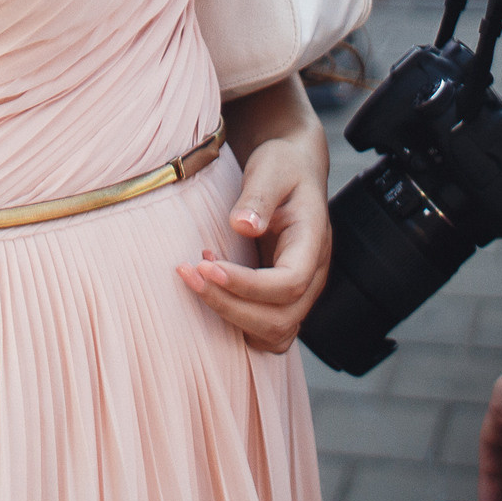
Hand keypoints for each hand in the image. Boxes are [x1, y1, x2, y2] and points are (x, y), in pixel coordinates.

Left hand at [176, 134, 330, 352]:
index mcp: (313, 242)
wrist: (293, 170)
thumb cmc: (283, 167)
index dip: (247, 284)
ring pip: (273, 333)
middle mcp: (313, 275)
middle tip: (188, 273)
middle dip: (229, 305)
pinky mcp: (281, 298)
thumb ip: (259, 195)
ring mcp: (301, 292)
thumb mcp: (271, 167)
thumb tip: (243, 225)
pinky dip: (234, 318)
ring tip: (194, 278)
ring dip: (229, 316)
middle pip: (280, 319)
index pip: (290, 283)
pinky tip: (209, 283)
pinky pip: (262, 329)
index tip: (206, 264)